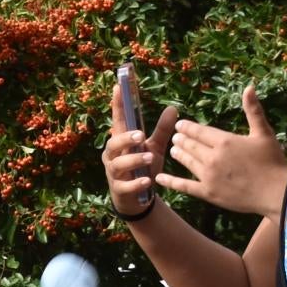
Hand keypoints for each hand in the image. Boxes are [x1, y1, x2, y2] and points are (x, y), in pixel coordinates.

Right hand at [102, 105, 185, 220]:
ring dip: (133, 160)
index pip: (118, 120)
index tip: (118, 87)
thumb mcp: (154, 147)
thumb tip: (173, 108)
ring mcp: (114, 173)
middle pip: (113, 143)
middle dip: (125, 138)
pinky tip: (148, 181)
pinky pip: (124, 185)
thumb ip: (162, 130)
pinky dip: (136, 183)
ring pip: (117, 164)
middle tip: (140, 135)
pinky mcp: (119, 189)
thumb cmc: (143, 168)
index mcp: (121, 141)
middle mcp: (113, 155)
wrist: (137, 200)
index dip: (117, 104)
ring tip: (149, 158)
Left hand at [159, 86, 286, 216]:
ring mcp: (208, 176)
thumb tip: (248, 87)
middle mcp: (212, 157)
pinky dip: (171, 182)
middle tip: (175, 137)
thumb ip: (252, 110)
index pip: (198, 131)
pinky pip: (185, 186)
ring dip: (178, 154)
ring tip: (173, 150)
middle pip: (190, 145)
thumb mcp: (263, 133)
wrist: (277, 193)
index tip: (180, 125)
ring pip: (186, 161)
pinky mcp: (208, 193)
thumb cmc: (273, 161)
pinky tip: (160, 178)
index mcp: (224, 141)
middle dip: (181, 139)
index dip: (187, 127)